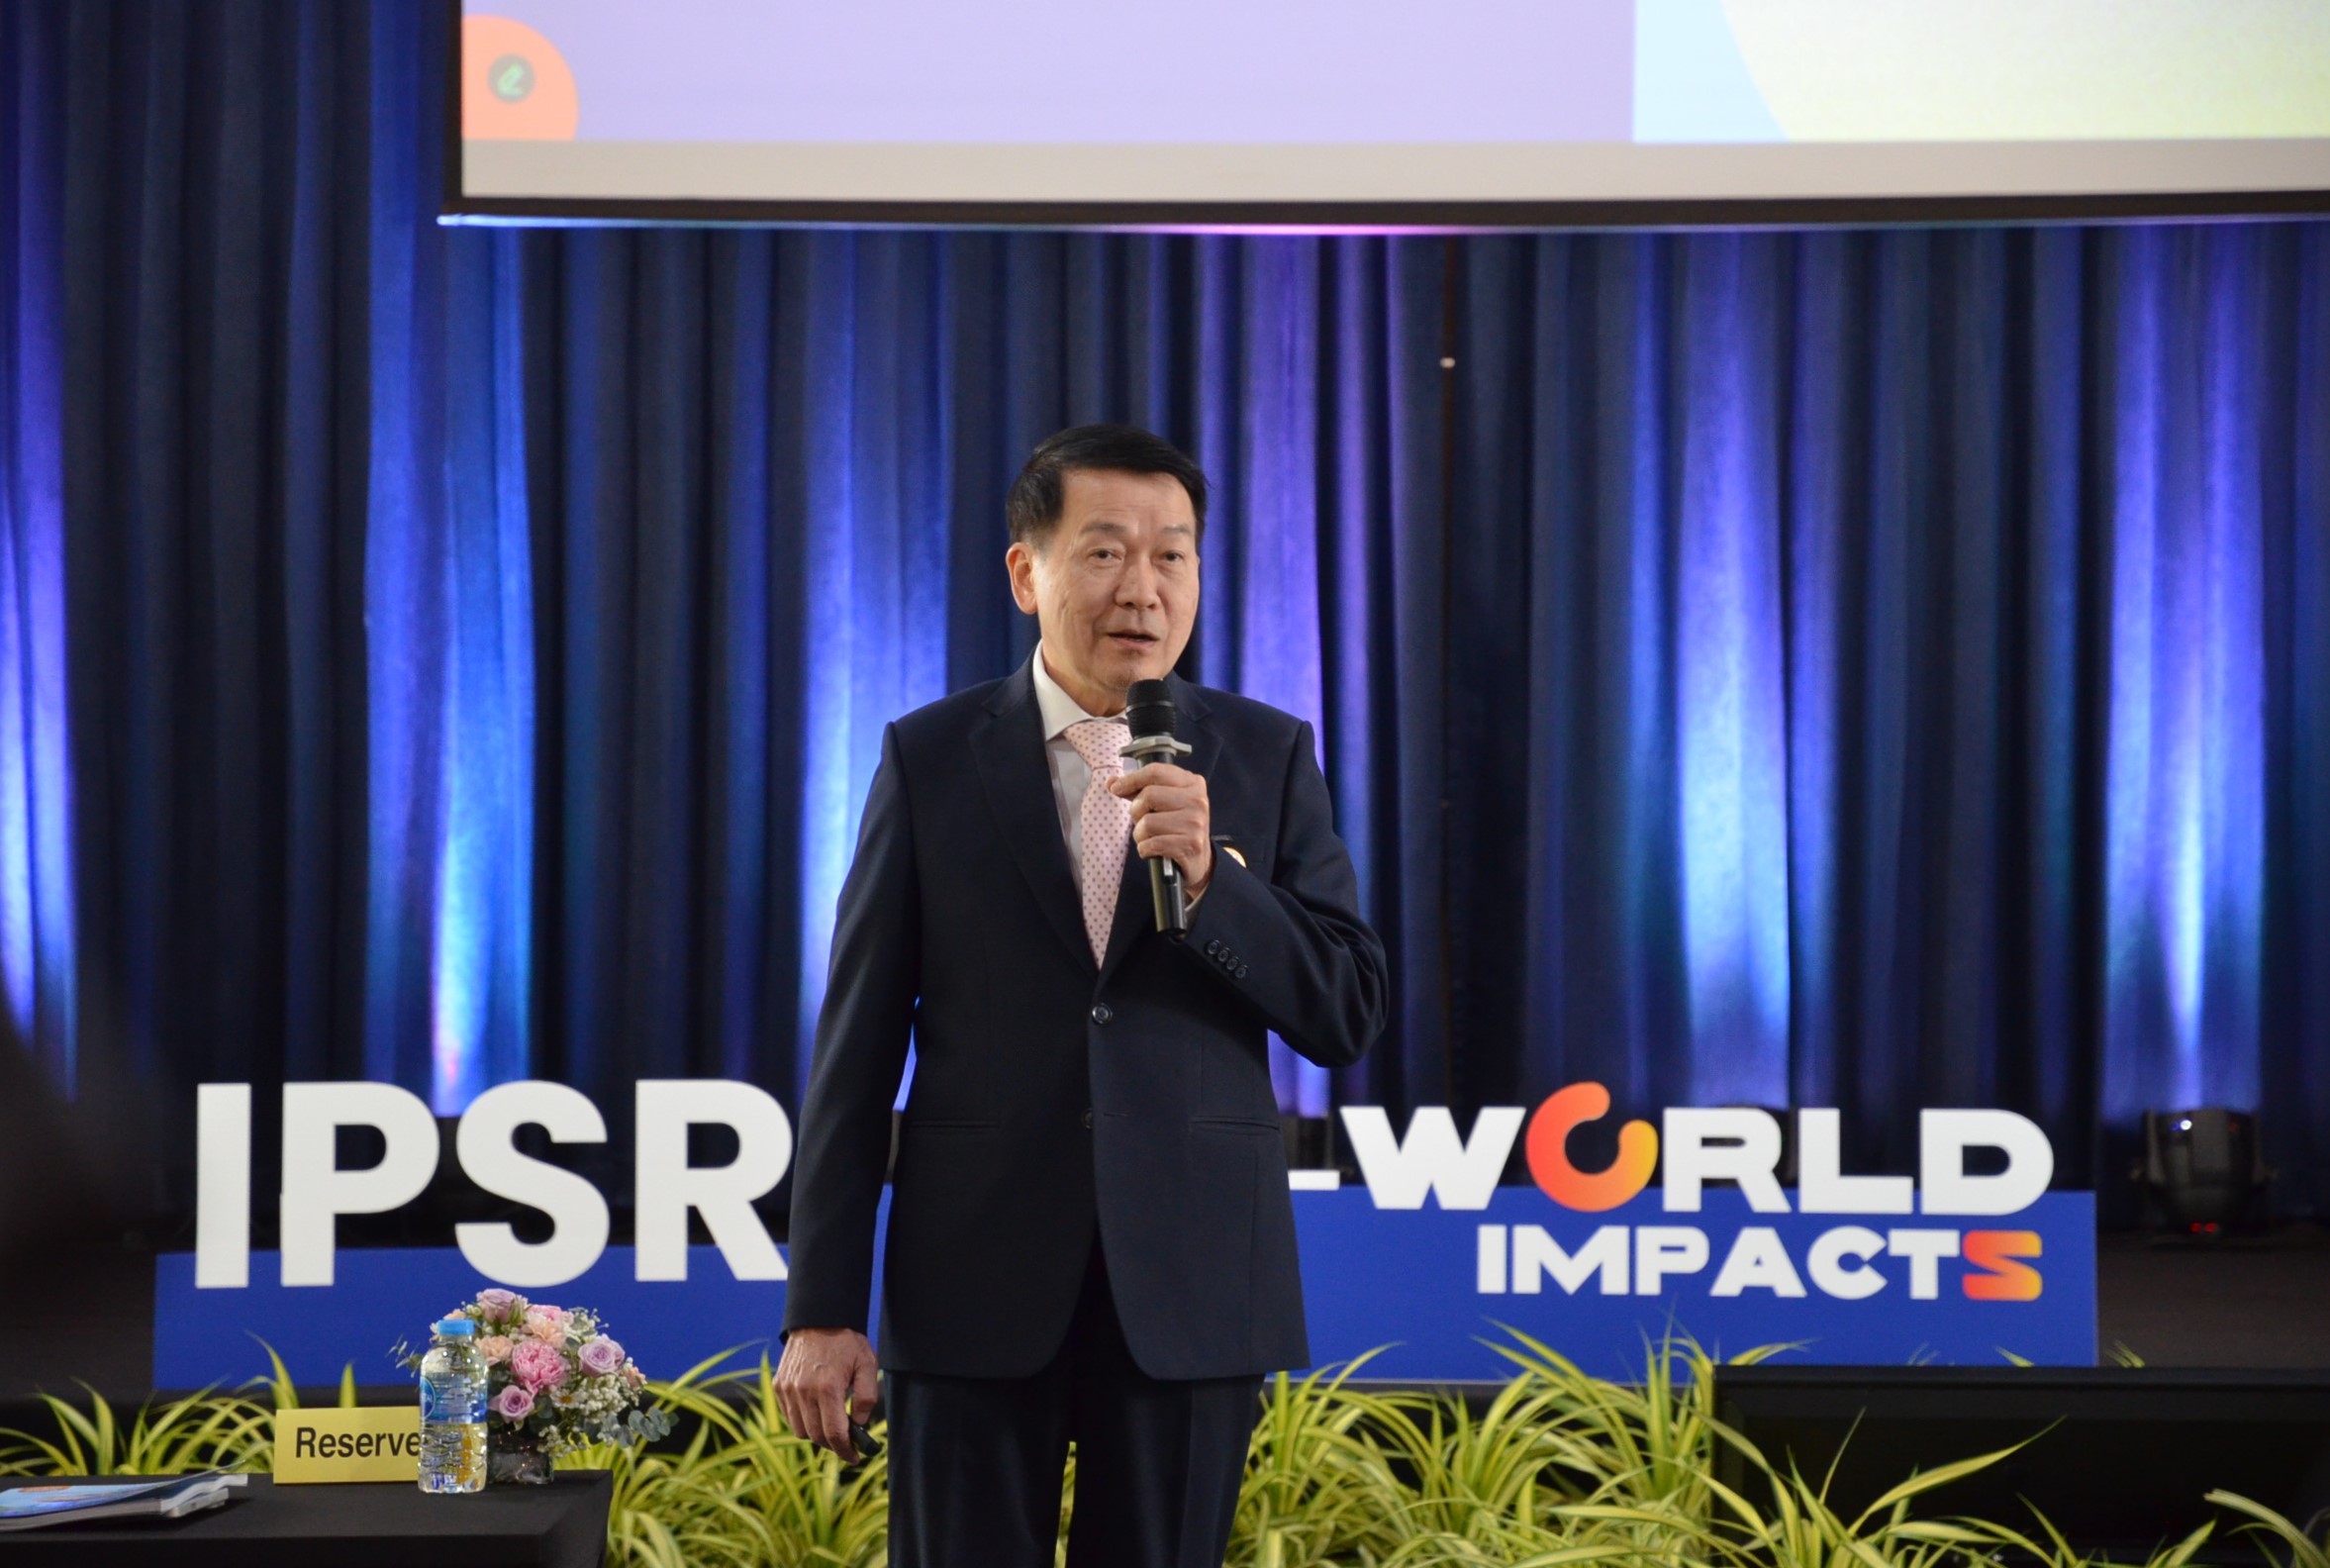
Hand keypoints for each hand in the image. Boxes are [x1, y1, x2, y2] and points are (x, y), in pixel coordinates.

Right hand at [774, 1326, 878, 1461]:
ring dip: (816, 1434)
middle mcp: (803, 1391)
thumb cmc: (846, 1342)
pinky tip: (816, 1411)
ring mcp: (788, 1389)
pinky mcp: (779, 1386)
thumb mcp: (867, 1365)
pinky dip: (802, 1421)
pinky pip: (789, 1416)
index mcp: (827, 1388)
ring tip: (831, 1425)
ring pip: (800, 1430)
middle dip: (833, 1445)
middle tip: (846, 1443)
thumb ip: (868, 1398)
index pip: (834, 1434)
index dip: (845, 1451)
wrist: (819, 1318)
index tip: (854, 1457)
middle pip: (816, 1436)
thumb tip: (860, 1424)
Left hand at [1109, 762, 1211, 895]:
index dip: (1131, 779)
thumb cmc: (1177, 827)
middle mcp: (1197, 800)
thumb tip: (1112, 782)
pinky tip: (1154, 850)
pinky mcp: (1191, 844)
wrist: (1199, 859)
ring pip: (1147, 822)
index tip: (1116, 788)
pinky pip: (1151, 844)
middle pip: (1149, 795)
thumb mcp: (1164, 803)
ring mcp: (1195, 822)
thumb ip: (1138, 791)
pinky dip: (1145, 849)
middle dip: (1137, 811)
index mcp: (1192, 783)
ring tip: (1151, 837)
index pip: (1155, 772)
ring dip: (1140, 834)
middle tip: (1143, 820)